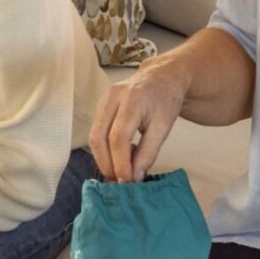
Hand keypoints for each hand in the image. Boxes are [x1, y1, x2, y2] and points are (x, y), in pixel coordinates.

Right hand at [89, 54, 187, 181]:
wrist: (162, 76)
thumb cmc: (166, 100)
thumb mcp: (164, 127)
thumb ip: (148, 153)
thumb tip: (134, 177)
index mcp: (132, 100)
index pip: (119, 137)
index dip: (120, 163)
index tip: (127, 182)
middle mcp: (112, 97)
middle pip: (99, 137)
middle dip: (107, 164)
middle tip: (119, 182)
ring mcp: (103, 99)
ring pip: (94, 136)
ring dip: (103, 158)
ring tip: (118, 173)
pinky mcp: (101, 105)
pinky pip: (96, 131)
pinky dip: (104, 149)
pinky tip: (118, 157)